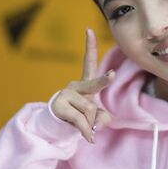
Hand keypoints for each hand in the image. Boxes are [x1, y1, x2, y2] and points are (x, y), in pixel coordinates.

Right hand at [50, 28, 113, 142]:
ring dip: (91, 124)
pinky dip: (87, 133)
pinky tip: (88, 138)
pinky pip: (81, 121)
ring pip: (90, 111)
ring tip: (86, 128)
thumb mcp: (95, 118)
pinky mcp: (59, 105)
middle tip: (111, 75)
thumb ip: (102, 118)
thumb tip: (96, 121)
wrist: (55, 127)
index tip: (89, 29)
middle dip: (104, 81)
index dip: (90, 46)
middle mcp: (75, 86)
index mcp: (85, 84)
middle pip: (93, 85)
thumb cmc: (79, 118)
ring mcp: (66, 94)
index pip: (88, 62)